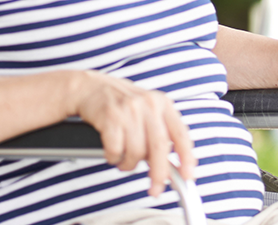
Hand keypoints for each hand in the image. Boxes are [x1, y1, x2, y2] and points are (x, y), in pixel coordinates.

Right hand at [74, 71, 196, 196]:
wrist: (89, 87)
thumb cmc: (120, 103)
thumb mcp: (147, 110)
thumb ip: (159, 133)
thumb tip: (170, 166)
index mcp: (163, 104)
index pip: (181, 134)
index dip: (187, 157)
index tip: (188, 175)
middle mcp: (149, 105)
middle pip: (160, 147)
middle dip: (159, 173)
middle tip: (156, 189)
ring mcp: (130, 110)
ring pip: (136, 152)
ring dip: (128, 164)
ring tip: (123, 160)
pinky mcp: (111, 116)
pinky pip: (116, 150)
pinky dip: (114, 157)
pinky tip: (111, 152)